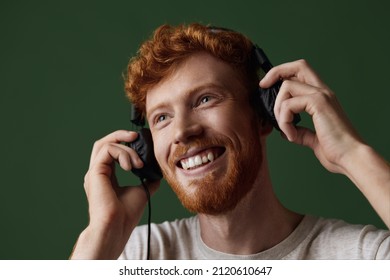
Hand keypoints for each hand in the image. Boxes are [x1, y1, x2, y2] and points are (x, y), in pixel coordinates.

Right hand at [71, 130, 159, 258]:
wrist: (117, 227)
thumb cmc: (126, 214)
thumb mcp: (142, 191)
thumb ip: (146, 179)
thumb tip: (157, 171)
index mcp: (105, 176)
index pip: (110, 151)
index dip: (124, 143)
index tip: (140, 143)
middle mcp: (97, 172)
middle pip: (103, 142)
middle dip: (120, 135)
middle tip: (136, 136)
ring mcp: (94, 172)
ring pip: (105, 144)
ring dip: (126, 149)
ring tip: (138, 164)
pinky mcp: (94, 172)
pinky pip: (107, 150)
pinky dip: (122, 153)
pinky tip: (131, 166)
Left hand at [261, 60, 389, 227]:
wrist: (350, 158)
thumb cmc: (335, 151)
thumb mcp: (312, 139)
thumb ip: (300, 132)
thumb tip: (284, 130)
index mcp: (322, 97)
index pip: (301, 72)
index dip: (282, 73)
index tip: (266, 85)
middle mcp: (323, 92)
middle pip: (298, 65)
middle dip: (275, 72)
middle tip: (263, 86)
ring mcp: (322, 96)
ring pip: (286, 86)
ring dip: (278, 110)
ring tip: (286, 130)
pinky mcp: (319, 103)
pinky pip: (288, 105)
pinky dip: (284, 122)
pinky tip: (292, 136)